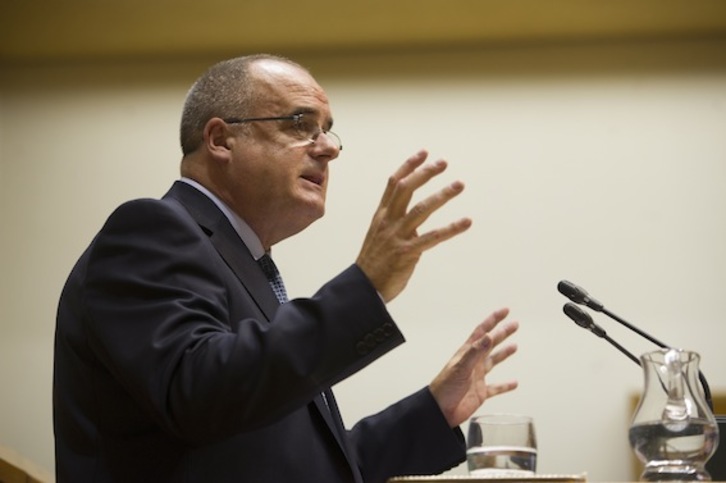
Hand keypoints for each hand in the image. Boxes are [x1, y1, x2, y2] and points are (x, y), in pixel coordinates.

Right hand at [355, 150, 471, 301]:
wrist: (363, 289)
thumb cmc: (374, 264)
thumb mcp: (380, 237)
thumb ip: (398, 227)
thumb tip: (419, 226)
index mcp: (381, 216)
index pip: (394, 184)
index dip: (409, 166)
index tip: (424, 153)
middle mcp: (388, 222)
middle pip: (407, 189)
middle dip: (426, 173)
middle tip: (443, 163)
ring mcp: (397, 236)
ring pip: (421, 209)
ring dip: (442, 195)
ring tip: (459, 184)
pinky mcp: (407, 253)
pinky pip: (432, 237)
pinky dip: (451, 229)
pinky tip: (466, 222)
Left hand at [429, 308, 518, 427]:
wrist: (439, 411)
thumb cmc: (444, 388)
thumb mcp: (460, 368)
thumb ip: (475, 352)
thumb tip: (488, 336)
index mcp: (467, 354)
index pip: (482, 332)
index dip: (493, 320)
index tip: (505, 311)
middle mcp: (473, 363)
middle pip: (490, 344)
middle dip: (502, 333)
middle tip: (514, 324)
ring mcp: (476, 377)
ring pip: (493, 362)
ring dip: (503, 354)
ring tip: (514, 346)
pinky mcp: (480, 393)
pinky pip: (496, 388)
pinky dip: (505, 385)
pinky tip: (514, 383)